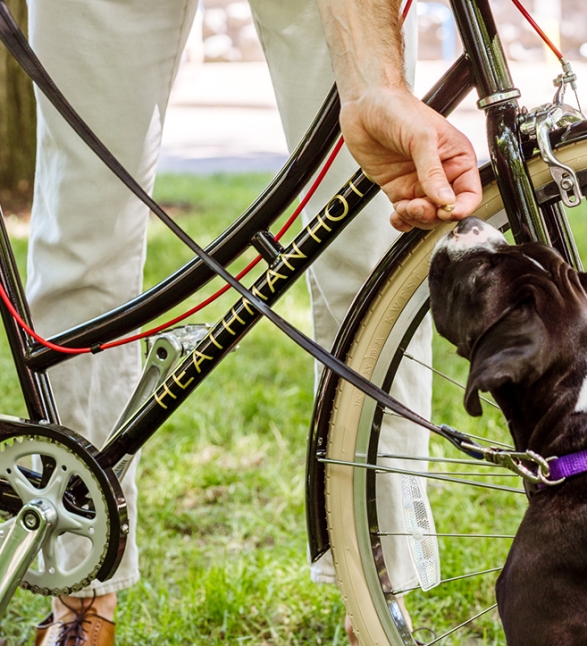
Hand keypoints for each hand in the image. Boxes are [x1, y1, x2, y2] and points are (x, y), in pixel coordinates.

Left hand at [339, 87, 481, 231]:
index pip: (469, 193)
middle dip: (433, 214)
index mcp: (457, 157)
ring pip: (426, 216)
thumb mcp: (421, 137)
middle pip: (447, 209)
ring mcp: (418, 183)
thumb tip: (445, 199)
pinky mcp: (399, 189)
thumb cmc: (396, 109)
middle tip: (416, 206)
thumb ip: (433, 170)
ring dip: (416, 219)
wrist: (363, 105)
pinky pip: (406, 215)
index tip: (447, 211)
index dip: (461, 207)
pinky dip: (403, 221)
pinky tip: (397, 216)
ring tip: (403, 208)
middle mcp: (440, 173)